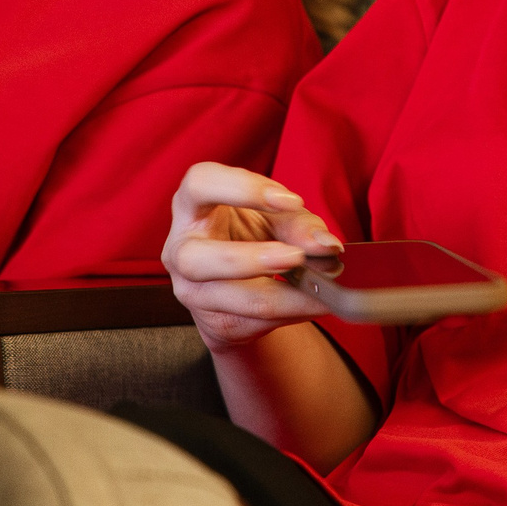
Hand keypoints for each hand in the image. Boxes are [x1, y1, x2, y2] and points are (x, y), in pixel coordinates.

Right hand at [162, 162, 342, 352]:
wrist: (239, 284)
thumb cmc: (254, 234)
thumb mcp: (279, 218)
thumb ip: (301, 225)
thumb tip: (325, 245)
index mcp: (193, 204)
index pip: (201, 184)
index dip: (244, 189)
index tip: (291, 201)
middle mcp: (181, 248)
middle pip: (196, 257)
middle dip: (251, 259)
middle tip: (297, 256)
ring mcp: (190, 290)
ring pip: (230, 298)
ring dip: (283, 296)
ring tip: (321, 290)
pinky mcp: (211, 321)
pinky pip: (253, 321)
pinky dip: (291, 312)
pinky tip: (314, 304)